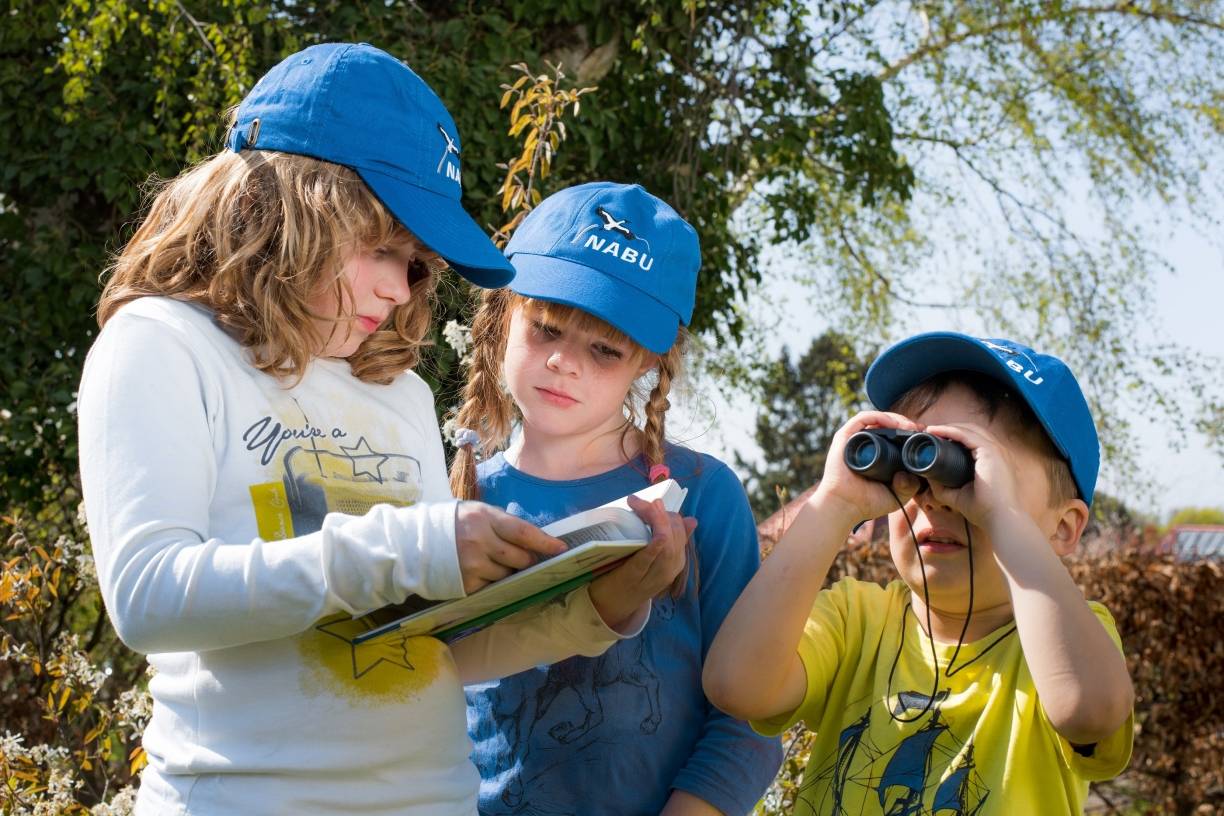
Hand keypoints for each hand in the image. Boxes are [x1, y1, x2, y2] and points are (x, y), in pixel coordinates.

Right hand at [454, 502, 567, 593]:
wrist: (413, 544)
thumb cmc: (450, 524)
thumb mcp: (474, 512)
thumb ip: (501, 523)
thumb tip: (532, 539)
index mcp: (484, 518)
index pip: (523, 532)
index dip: (545, 542)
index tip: (561, 548)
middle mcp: (480, 541)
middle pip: (520, 558)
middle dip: (527, 560)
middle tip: (525, 558)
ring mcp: (473, 565)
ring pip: (508, 575)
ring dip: (509, 572)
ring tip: (494, 562)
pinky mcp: (467, 584)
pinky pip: (493, 586)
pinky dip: (493, 581)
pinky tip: (481, 572)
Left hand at [588, 496, 695, 630]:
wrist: (610, 606)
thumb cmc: (632, 576)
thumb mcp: (654, 557)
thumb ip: (669, 540)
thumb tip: (692, 520)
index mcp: (676, 561)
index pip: (680, 531)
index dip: (669, 513)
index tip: (653, 502)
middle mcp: (670, 569)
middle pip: (674, 536)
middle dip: (661, 514)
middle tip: (642, 502)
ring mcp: (654, 576)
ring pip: (666, 546)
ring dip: (657, 522)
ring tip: (645, 507)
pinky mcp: (634, 578)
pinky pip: (649, 560)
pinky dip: (656, 546)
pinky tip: (657, 535)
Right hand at [813, 410, 923, 524]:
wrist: (845, 506)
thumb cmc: (866, 503)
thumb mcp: (897, 495)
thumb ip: (910, 485)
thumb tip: (915, 471)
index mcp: (876, 453)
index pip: (893, 434)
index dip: (909, 432)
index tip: (923, 435)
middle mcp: (864, 443)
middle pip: (887, 424)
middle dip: (905, 423)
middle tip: (919, 429)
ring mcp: (854, 439)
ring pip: (877, 418)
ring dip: (895, 418)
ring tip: (909, 427)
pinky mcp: (844, 437)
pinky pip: (862, 418)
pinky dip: (879, 416)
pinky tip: (893, 424)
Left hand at [921, 422, 1022, 529]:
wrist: (999, 519)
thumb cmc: (984, 510)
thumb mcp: (957, 495)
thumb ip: (943, 486)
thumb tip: (927, 476)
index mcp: (993, 461)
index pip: (974, 441)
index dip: (955, 436)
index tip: (936, 439)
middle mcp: (997, 452)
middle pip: (972, 431)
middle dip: (950, 428)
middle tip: (930, 432)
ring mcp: (995, 450)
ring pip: (969, 429)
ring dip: (949, 427)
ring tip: (931, 430)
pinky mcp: (991, 452)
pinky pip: (967, 434)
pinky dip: (950, 430)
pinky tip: (936, 431)